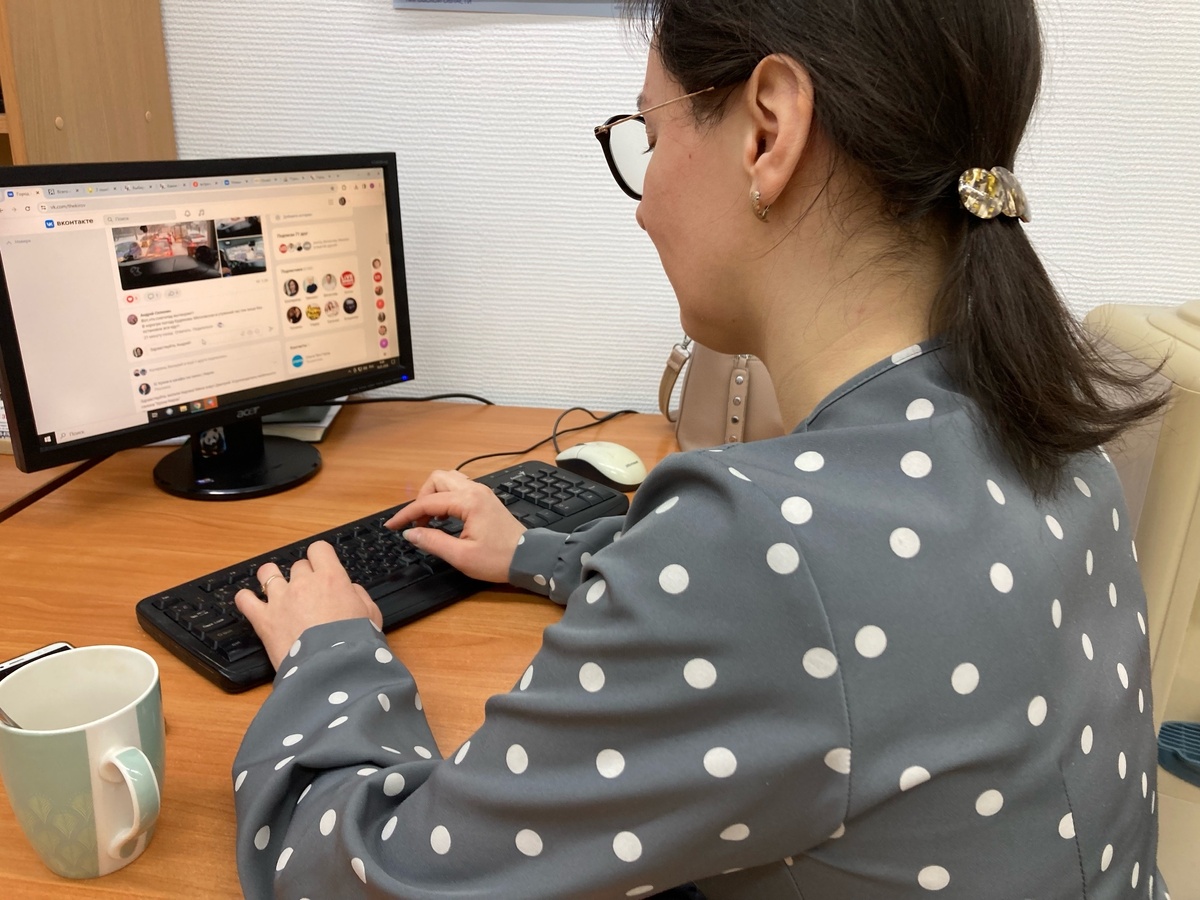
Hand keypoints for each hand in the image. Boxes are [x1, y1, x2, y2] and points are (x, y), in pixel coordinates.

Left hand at [234, 541, 382, 669]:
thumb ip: (358, 595)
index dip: (320, 557)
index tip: (321, 567)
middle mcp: (303, 583)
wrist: (332, 668)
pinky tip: (251, 602)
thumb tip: (348, 588)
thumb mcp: (371, 614)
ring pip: (267, 572)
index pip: (319, 549)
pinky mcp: (263, 619)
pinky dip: (246, 599)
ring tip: (275, 589)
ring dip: (271, 578)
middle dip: (302, 576)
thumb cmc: (353, 643)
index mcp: (331, 578)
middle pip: (297, 565)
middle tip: (308, 593)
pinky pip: (245, 599)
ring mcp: (280, 599)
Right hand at [386, 469, 525, 583]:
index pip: (427, 502)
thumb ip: (432, 542)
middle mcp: (475, 490)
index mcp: (469, 502)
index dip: (406, 514)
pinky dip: (445, 498)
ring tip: (430, 520)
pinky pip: (458, 488)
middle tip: (417, 522)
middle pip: (437, 479)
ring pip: (448, 480)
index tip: (392, 526)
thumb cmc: (498, 559)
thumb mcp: (461, 556)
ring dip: (434, 496)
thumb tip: (410, 533)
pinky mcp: (485, 499)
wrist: (528, 558)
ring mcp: (482, 492)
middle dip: (421, 498)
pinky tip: (444, 518)